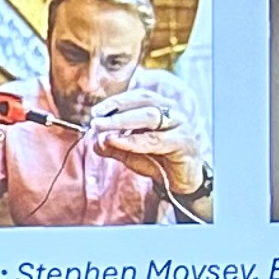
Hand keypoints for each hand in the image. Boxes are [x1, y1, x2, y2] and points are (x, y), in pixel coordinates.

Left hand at [86, 73, 208, 199]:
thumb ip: (112, 145)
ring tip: (101, 128)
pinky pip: (154, 139)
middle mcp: (171, 111)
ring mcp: (179, 125)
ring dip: (121, 121)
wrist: (181, 183)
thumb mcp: (129, 153)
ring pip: (148, 117)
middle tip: (95, 120)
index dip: (115, 101)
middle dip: (116, 109)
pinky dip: (132, 140)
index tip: (95, 111)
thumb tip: (94, 140)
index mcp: (159, 107)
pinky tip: (116, 141)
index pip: (137, 96)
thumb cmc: (157, 161)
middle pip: (142, 101)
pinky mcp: (183, 142)